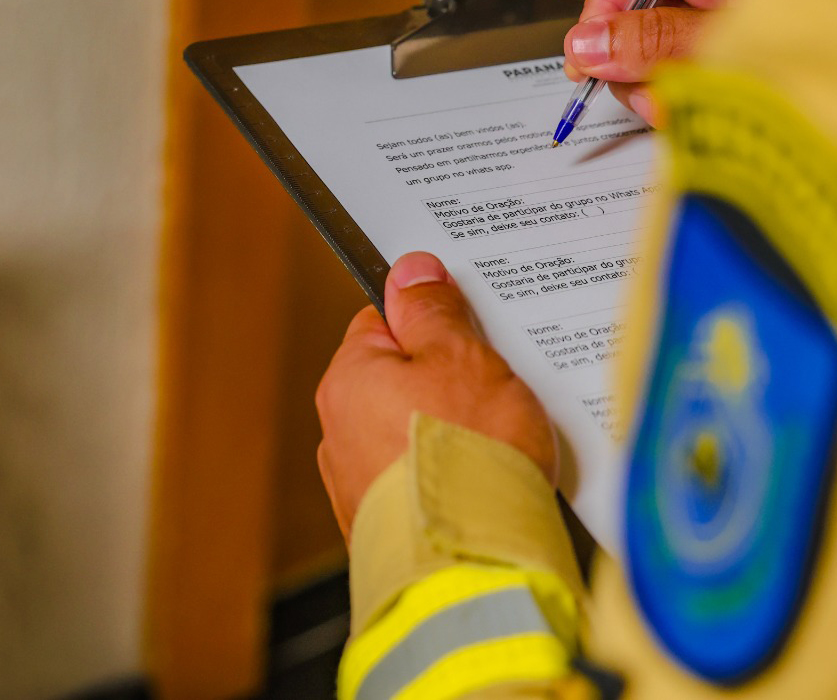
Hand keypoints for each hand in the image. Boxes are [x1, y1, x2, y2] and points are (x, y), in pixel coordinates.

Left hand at [316, 252, 556, 537]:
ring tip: (496, 446)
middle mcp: (339, 431)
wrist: (470, 566)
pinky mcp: (385, 528)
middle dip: (447, 383)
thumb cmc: (466, 457)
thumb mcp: (460, 355)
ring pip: (413, 436)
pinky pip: (423, 484)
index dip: (430, 324)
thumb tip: (410, 271)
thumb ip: (431, 310)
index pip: (381, 324)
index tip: (466, 331)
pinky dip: (452, 481)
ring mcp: (359, 485)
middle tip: (493, 390)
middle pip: (399, 382)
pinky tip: (485, 486)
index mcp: (348, 379)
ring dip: (452, 436)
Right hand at [563, 0, 759, 124]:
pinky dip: (673, 106)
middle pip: (632, 14)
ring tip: (673, 109)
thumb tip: (586, 42)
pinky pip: (674, 88)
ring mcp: (717, 37)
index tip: (589, 50)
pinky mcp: (725, 77)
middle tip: (634, 87)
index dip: (603, 0)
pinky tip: (687, 117)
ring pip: (647, 58)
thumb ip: (658, 39)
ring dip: (648, 90)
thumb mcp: (732, 37)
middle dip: (626, 59)